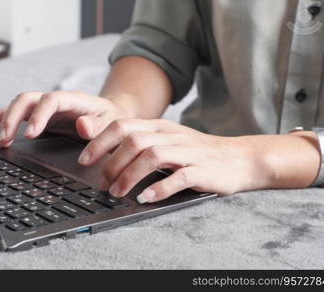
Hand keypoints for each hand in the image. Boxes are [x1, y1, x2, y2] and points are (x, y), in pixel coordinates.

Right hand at [0, 90, 128, 146]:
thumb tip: (82, 126)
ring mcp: (47, 106)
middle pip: (28, 98)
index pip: (51, 100)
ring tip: (0, 139)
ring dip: (6, 118)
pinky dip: (4, 116)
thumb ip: (98, 126)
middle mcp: (57, 99)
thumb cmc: (112, 121)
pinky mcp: (41, 115)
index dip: (38, 115)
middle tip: (6, 139)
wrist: (112, 117)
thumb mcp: (112, 125)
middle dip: (14, 117)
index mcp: (74, 99)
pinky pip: (20, 112)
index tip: (30, 134)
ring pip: (20, 104)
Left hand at [78, 119, 268, 202]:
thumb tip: (106, 157)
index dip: (99, 142)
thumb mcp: (167, 141)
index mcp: (159, 127)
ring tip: (117, 192)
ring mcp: (187, 151)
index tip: (84, 159)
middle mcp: (170, 136)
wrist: (239, 158)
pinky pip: (178, 176)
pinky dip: (159, 188)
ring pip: (152, 156)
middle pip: (133, 141)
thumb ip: (141, 143)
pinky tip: (145, 197)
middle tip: (102, 183)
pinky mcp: (202, 170)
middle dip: (111, 163)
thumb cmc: (197, 153)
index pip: (122, 126)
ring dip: (129, 175)